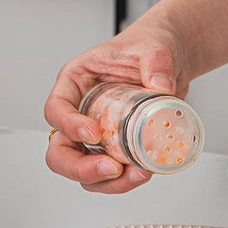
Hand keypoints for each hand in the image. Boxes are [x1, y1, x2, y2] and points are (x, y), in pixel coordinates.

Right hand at [43, 20, 190, 193]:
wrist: (171, 60)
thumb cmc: (148, 46)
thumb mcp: (152, 47)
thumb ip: (157, 62)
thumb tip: (160, 86)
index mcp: (76, 82)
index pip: (56, 109)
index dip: (69, 126)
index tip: (94, 133)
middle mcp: (80, 111)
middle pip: (60, 151)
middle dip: (80, 167)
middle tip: (110, 168)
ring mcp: (97, 134)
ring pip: (82, 169)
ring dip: (105, 181)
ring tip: (135, 174)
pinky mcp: (117, 148)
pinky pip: (110, 174)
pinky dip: (124, 182)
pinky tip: (144, 173)